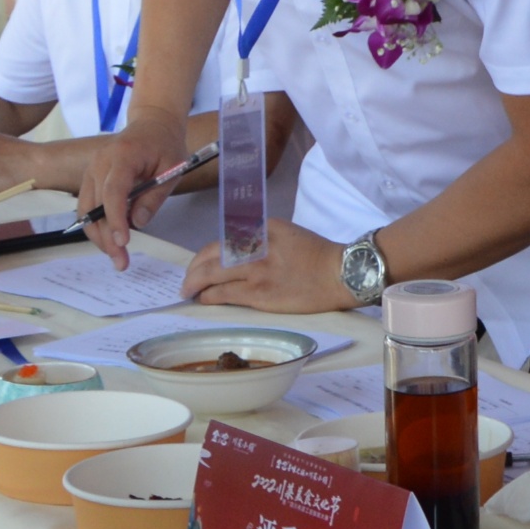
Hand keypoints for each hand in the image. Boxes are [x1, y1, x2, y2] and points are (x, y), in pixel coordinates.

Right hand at [72, 120, 198, 267]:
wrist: (153, 124)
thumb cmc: (166, 145)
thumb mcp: (172, 169)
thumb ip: (154, 197)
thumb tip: (138, 223)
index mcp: (123, 156)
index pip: (113, 191)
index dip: (116, 219)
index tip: (123, 242)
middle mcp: (100, 162)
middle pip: (95, 206)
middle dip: (106, 237)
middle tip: (122, 262)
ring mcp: (91, 170)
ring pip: (86, 210)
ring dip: (98, 236)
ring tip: (117, 256)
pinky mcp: (90, 178)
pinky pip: (87, 205)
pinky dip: (96, 225)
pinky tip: (111, 240)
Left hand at [184, 220, 352, 315]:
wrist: (341, 273)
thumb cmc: (317, 256)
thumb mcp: (286, 234)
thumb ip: (260, 240)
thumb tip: (236, 255)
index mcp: (262, 228)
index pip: (222, 240)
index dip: (205, 254)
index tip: (200, 264)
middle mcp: (255, 246)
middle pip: (211, 256)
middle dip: (194, 269)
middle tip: (188, 281)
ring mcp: (256, 270)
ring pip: (212, 275)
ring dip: (195, 284)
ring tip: (189, 292)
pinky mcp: (259, 293)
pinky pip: (224, 294)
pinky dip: (209, 296)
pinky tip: (204, 300)